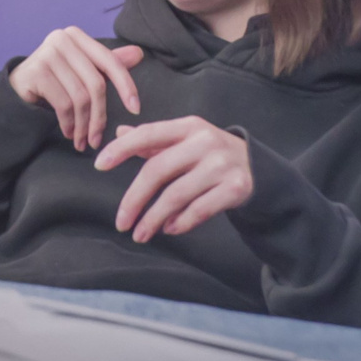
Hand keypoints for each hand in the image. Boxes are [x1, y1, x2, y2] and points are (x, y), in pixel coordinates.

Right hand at [7, 27, 144, 149]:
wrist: (15, 90)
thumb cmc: (54, 81)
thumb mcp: (82, 71)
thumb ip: (107, 64)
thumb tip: (139, 53)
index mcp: (76, 36)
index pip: (110, 61)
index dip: (126, 86)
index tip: (135, 110)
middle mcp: (61, 39)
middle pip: (95, 83)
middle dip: (100, 116)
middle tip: (97, 139)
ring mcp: (47, 54)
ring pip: (80, 97)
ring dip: (84, 125)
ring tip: (82, 140)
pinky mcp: (36, 72)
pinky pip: (63, 104)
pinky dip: (69, 123)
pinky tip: (69, 133)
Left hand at [96, 118, 254, 242]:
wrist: (261, 169)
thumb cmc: (212, 155)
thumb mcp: (186, 140)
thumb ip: (153, 140)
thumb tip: (119, 132)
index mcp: (188, 127)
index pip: (147, 134)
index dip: (121, 149)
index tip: (99, 165)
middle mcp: (205, 142)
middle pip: (157, 171)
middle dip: (134, 200)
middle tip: (120, 223)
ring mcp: (222, 165)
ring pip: (176, 195)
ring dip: (154, 218)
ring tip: (141, 233)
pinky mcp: (237, 188)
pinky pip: (199, 209)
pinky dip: (180, 222)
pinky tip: (168, 229)